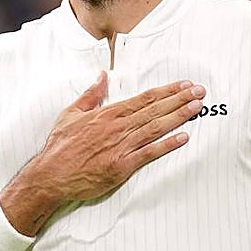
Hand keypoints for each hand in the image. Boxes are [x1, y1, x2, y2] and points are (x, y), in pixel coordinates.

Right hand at [26, 73, 203, 200]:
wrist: (50, 175)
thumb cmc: (60, 146)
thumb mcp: (71, 114)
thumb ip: (90, 95)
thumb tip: (102, 76)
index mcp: (107, 114)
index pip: (143, 98)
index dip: (166, 91)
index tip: (183, 85)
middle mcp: (117, 128)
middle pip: (154, 110)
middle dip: (179, 100)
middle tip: (199, 91)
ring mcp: (120, 147)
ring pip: (155, 128)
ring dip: (178, 116)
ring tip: (196, 108)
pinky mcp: (121, 166)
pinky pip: (148, 153)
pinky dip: (167, 144)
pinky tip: (183, 137)